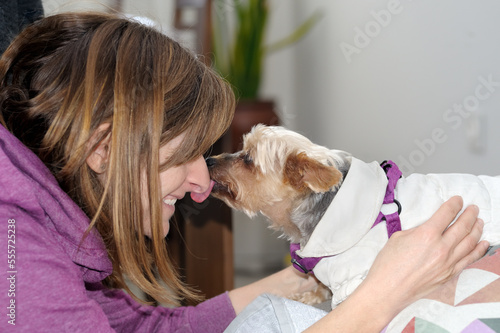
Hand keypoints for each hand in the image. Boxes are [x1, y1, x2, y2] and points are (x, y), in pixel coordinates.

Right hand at [306, 196, 488, 331]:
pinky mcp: (449, 275)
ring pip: (470, 242)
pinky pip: (469, 259)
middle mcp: (441, 248)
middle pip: (462, 226)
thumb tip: (427, 228)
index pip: (446, 214)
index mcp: (426, 235)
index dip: (454, 204)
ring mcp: (447, 263)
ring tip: (479, 221)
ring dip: (477, 229)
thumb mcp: (398, 238)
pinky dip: (478, 250)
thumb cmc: (388, 265)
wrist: (388, 290)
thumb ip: (417, 230)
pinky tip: (483, 243)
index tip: (458, 200)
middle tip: (473, 208)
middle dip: (469, 214)